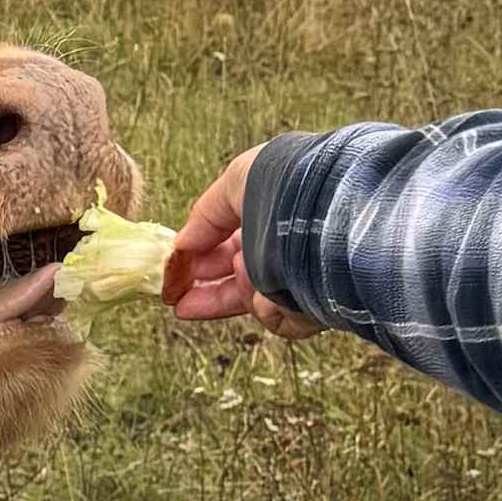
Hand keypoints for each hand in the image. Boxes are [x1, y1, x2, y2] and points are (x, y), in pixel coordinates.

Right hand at [165, 148, 315, 334]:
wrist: (332, 210)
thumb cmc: (290, 183)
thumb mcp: (236, 182)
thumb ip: (204, 216)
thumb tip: (180, 245)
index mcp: (269, 220)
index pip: (226, 248)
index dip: (194, 262)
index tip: (169, 278)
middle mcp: (285, 252)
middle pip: (235, 283)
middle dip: (203, 293)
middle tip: (175, 301)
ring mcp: (300, 282)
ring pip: (252, 301)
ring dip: (238, 289)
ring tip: (244, 269)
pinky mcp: (314, 309)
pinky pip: (276, 318)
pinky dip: (267, 304)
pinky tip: (268, 288)